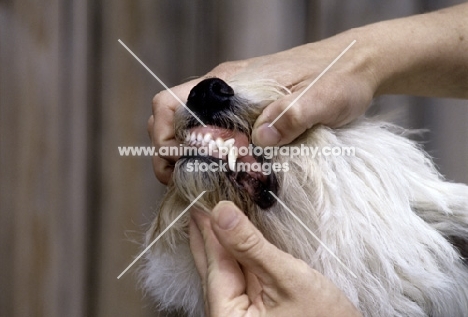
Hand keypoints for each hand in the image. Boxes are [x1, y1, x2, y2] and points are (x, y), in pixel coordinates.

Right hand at [147, 34, 373, 183]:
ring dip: (187, 155)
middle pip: (173, 117)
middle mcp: (225, 89)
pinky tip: (223, 173)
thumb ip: (293, 114)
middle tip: (183, 182)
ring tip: (200, 183)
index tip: (174, 163)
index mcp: (231, 82)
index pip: (172, 101)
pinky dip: (208, 153)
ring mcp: (234, 101)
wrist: (355, 64)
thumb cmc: (340, 76)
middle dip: (169, 151)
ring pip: (192, 127)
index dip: (162, 133)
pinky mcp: (247, 112)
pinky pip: (214, 131)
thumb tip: (261, 138)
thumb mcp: (324, 99)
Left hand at [189, 201, 361, 316]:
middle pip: (213, 268)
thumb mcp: (288, 278)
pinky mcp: (253, 310)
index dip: (207, 229)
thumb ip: (251, 246)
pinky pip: (238, 277)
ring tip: (211, 216)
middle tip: (199, 204)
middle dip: (208, 234)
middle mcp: (227, 316)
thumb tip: (221, 213)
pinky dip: (235, 256)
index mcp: (227, 316)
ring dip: (220, 243)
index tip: (199, 202)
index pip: (213, 263)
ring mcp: (240, 314)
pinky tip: (232, 241)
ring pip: (224, 271)